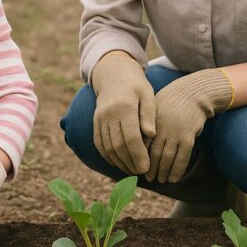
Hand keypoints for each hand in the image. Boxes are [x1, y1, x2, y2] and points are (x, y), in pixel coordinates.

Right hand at [91, 51, 155, 174]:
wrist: (112, 73)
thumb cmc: (135, 86)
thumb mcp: (147, 95)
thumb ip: (149, 115)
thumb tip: (151, 135)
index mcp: (125, 107)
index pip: (131, 137)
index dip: (138, 155)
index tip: (146, 168)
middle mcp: (109, 114)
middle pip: (118, 145)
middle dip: (130, 162)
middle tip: (141, 173)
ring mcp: (99, 118)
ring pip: (108, 147)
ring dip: (119, 162)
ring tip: (132, 171)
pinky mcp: (95, 122)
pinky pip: (99, 143)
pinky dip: (108, 156)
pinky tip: (118, 163)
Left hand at [147, 68, 232, 182]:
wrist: (192, 93)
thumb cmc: (169, 103)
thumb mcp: (153, 109)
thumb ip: (145, 125)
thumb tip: (134, 142)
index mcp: (150, 122)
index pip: (141, 145)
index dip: (139, 158)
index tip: (136, 168)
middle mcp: (161, 128)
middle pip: (152, 154)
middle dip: (149, 168)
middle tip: (148, 178)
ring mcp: (175, 132)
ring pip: (167, 158)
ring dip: (162, 172)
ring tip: (160, 180)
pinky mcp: (188, 136)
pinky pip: (182, 157)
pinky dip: (177, 170)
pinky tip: (173, 178)